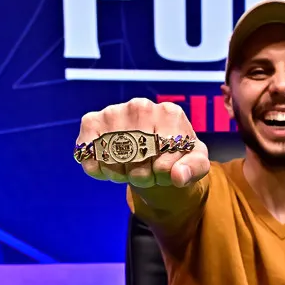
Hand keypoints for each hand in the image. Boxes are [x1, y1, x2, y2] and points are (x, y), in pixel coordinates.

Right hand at [75, 99, 209, 188]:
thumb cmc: (177, 152)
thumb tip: (177, 176)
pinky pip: (88, 153)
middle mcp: (141, 106)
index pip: (164, 163)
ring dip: (120, 174)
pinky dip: (97, 169)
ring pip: (112, 160)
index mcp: (170, 114)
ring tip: (130, 169)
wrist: (153, 144)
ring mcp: (115, 111)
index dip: (163, 177)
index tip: (165, 172)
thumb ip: (193, 169)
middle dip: (142, 177)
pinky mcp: (92, 120)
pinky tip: (108, 168)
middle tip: (147, 173)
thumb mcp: (195, 161)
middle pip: (136, 161)